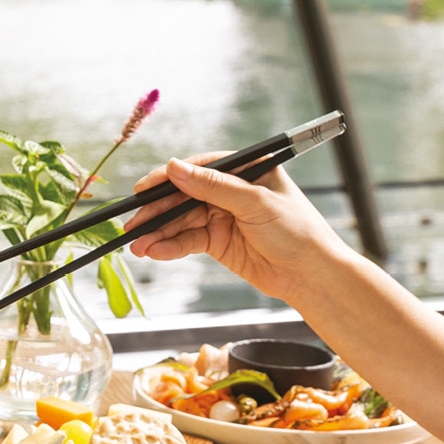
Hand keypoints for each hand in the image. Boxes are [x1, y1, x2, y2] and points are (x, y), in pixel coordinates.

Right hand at [125, 155, 347, 302]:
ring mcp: (223, 216)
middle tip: (132, 223)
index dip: (170, 177)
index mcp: (246, 169)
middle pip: (185, 196)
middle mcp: (232, 190)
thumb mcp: (255, 203)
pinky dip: (171, 247)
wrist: (311, 276)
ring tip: (137, 245)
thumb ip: (213, 186)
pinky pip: (189, 240)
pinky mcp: (218, 242)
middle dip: (158, 211)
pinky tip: (155, 252)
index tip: (145, 188)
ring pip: (182, 221)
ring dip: (159, 233)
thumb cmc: (297, 232)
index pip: (200, 167)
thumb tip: (175, 167)